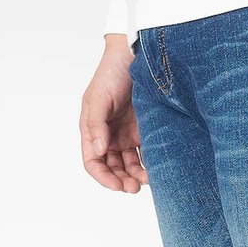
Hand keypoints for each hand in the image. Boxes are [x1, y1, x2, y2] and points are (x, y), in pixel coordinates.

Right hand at [80, 35, 148, 191]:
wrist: (135, 58)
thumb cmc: (111, 74)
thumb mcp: (98, 98)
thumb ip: (96, 125)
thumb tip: (100, 151)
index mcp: (92, 130)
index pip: (93, 162)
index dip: (102, 177)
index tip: (116, 186)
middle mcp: (108, 136)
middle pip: (112, 168)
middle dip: (121, 180)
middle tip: (133, 188)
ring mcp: (126, 135)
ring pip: (129, 165)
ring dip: (135, 177)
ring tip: (146, 182)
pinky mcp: (144, 133)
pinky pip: (145, 156)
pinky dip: (148, 166)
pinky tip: (154, 172)